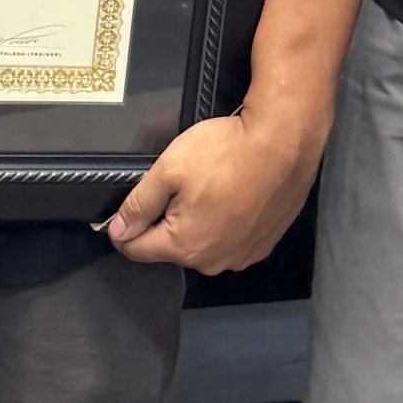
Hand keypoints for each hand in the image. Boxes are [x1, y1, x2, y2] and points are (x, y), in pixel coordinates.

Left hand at [106, 107, 325, 276]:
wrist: (285, 141)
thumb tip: (117, 231)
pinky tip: (234, 194)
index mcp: (185, 247)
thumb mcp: (168, 170)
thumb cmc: (228, 152)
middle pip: (172, 247)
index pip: (137, 249)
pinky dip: (228, 221)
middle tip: (182, 183)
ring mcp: (242, 254)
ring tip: (212, 185)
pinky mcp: (264, 243)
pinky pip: (232, 239)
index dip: (126, 227)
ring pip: (204, 243)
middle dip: (168, 220)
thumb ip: (138, 205)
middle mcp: (214, 261)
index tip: (132, 206)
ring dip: (200, 221)